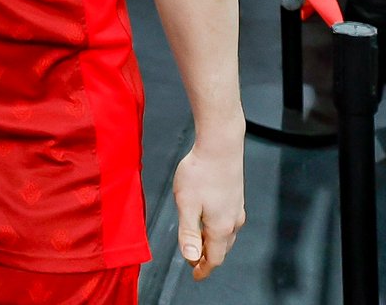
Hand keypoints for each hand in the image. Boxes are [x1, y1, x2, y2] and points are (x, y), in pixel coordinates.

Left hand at [172, 142, 244, 279]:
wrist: (221, 147)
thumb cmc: (199, 173)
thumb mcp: (186, 205)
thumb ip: (188, 233)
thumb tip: (191, 258)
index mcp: (220, 227)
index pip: (214, 258)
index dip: (203, 269)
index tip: (195, 275)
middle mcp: (233, 222)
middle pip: (221, 249)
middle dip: (208, 258)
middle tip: (194, 263)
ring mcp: (237, 210)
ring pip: (226, 236)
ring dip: (213, 244)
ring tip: (199, 246)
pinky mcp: (236, 199)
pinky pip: (229, 224)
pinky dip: (218, 231)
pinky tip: (209, 224)